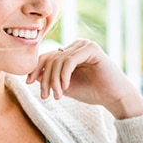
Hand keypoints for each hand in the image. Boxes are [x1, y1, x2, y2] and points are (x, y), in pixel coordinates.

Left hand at [26, 39, 142, 119]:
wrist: (114, 97)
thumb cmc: (92, 92)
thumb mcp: (65, 86)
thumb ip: (50, 78)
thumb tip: (30, 75)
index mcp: (70, 51)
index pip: (47, 56)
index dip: (36, 69)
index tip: (28, 83)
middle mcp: (77, 45)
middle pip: (51, 58)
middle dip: (45, 78)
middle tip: (45, 96)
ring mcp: (84, 45)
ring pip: (59, 60)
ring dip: (54, 80)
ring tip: (57, 95)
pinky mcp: (92, 49)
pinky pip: (70, 59)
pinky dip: (64, 74)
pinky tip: (65, 87)